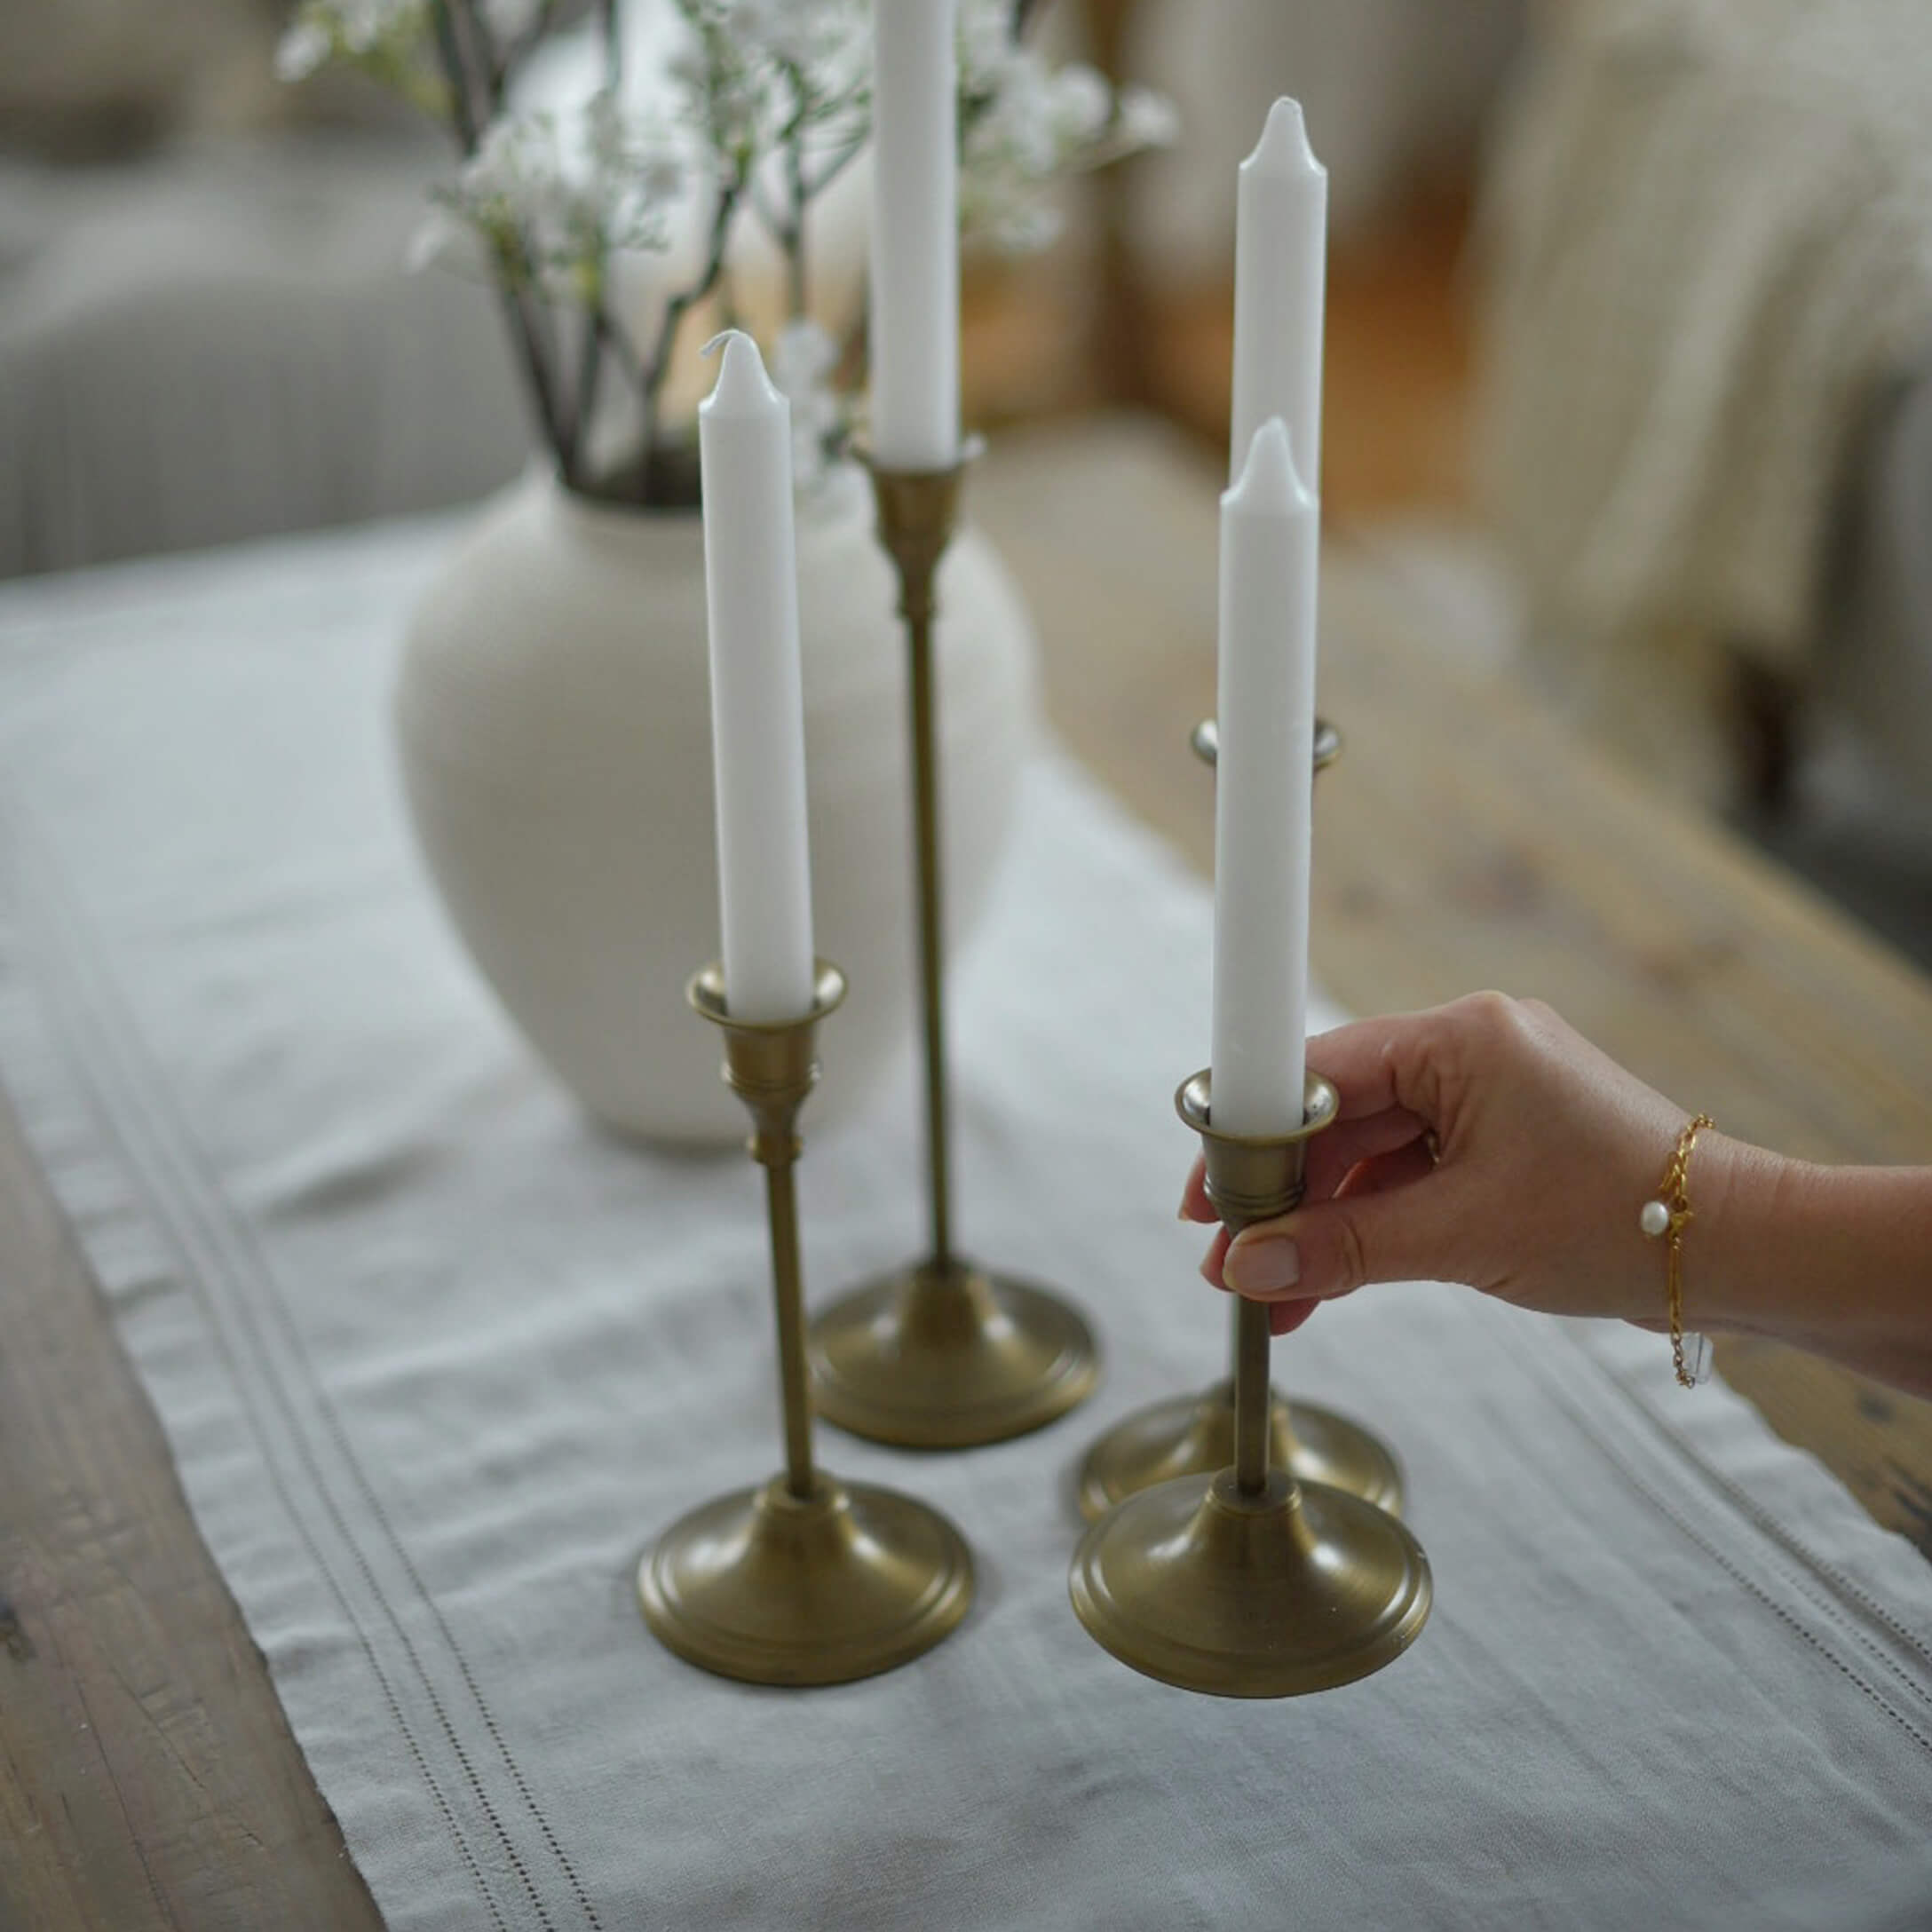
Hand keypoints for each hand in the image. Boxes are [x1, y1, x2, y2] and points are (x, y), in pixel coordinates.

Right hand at [1181, 993, 1704, 1336]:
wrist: (1739, 1251)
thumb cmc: (1622, 1219)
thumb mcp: (1463, 1237)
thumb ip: (1344, 1249)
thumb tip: (1249, 1270)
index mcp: (1461, 1039)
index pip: (1316, 1072)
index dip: (1251, 1136)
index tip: (1207, 1198)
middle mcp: (1470, 1048)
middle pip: (1335, 1114)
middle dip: (1283, 1195)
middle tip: (1232, 1262)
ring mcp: (1488, 1092)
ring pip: (1369, 1151)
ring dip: (1323, 1220)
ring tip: (1274, 1293)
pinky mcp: (1501, 1136)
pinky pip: (1410, 1171)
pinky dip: (1371, 1223)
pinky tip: (1330, 1279)